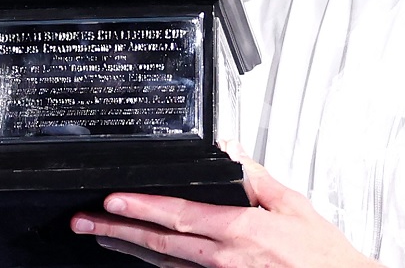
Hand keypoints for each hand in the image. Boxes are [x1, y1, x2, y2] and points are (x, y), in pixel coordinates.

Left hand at [70, 144, 380, 267]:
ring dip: (127, 248)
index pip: (179, 217)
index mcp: (239, 232)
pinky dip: (156, 264)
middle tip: (84, 221)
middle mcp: (222, 260)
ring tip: (98, 236)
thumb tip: (230, 149)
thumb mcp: (292, 203)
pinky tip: (139, 255)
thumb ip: (256, 176)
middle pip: (158, 244)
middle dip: (117, 230)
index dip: (142, 208)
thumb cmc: (319, 254)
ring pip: (163, 264)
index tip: (113, 200)